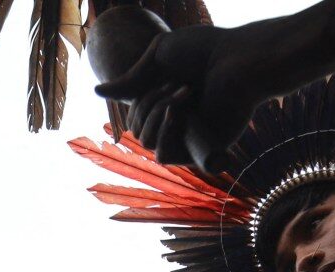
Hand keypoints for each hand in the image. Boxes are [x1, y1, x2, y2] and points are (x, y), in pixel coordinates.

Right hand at [94, 24, 288, 170]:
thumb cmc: (206, 51)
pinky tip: (182, 116)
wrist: (238, 59)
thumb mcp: (159, 57)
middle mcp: (178, 122)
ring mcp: (189, 136)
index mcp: (168, 102)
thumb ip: (131, 80)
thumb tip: (97, 92)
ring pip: (148, 143)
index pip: (136, 116)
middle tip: (178, 82)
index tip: (162, 77)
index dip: (138, 100)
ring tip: (185, 93)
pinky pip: (167, 158)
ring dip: (158, 115)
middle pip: (138, 129)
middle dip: (149, 103)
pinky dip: (166, 137)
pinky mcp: (203, 148)